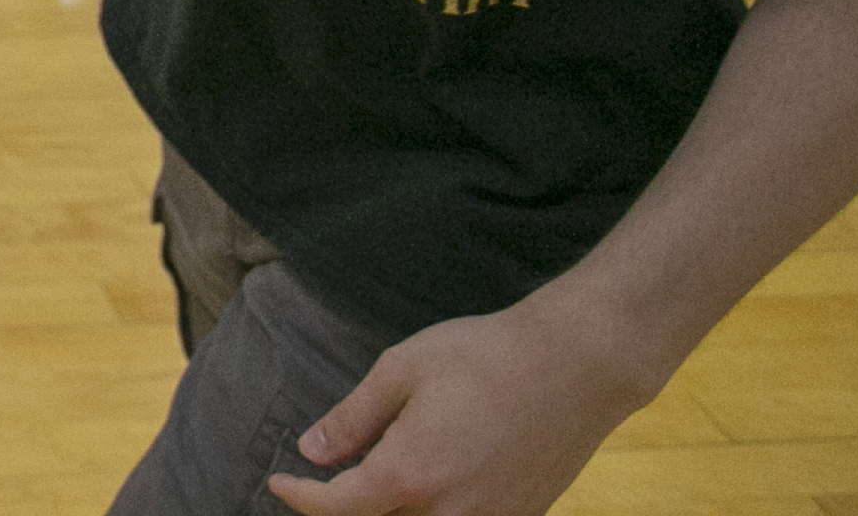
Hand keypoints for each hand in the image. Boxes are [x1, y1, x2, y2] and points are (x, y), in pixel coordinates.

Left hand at [262, 298, 663, 515]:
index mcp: (410, 475)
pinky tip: (431, 484)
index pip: (337, 508)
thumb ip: (352, 419)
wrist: (577, 365)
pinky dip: (436, 511)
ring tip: (375, 482)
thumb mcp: (403, 370)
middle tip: (325, 485)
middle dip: (345, 510)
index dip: (301, 498)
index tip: (280, 481)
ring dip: (392, 510)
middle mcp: (448, 513)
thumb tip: (313, 451)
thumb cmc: (486, 356)